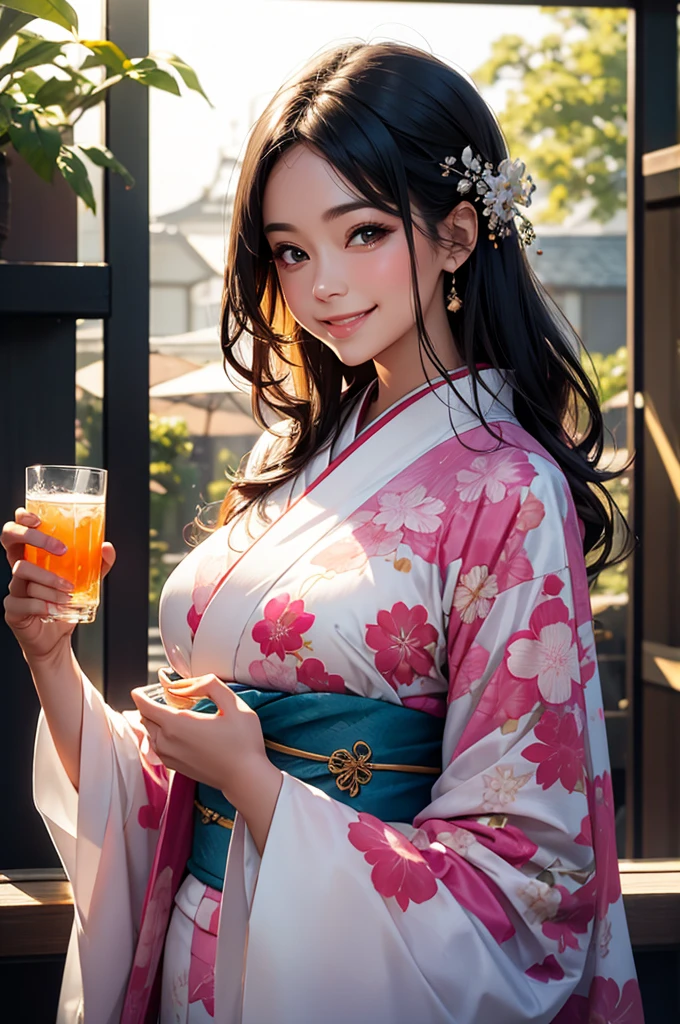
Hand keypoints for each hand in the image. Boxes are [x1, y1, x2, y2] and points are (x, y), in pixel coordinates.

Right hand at [2, 507, 115, 664]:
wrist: (57, 638)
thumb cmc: (66, 604)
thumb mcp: (87, 582)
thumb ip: (97, 565)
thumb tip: (106, 547)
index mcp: (32, 555)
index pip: (18, 527)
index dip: (23, 518)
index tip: (39, 519)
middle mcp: (18, 566)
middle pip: (9, 538)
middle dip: (34, 538)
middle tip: (61, 551)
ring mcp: (13, 586)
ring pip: (22, 570)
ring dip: (49, 579)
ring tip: (68, 592)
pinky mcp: (12, 608)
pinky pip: (23, 600)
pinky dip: (43, 604)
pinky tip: (55, 610)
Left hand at [131, 675, 282, 853]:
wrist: (245, 778)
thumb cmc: (243, 742)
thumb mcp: (233, 704)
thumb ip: (208, 685)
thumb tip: (184, 685)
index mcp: (177, 724)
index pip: (144, 706)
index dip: (140, 694)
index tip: (142, 689)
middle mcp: (167, 742)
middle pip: (145, 718)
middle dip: (150, 705)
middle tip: (168, 698)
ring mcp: (169, 757)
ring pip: (150, 733)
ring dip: (156, 721)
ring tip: (175, 713)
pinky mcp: (175, 766)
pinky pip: (158, 746)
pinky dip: (162, 735)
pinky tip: (180, 731)